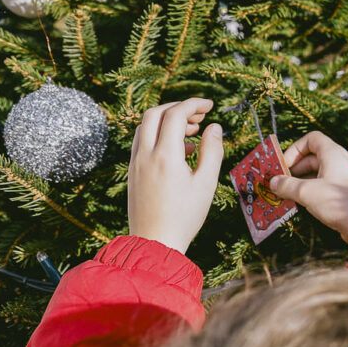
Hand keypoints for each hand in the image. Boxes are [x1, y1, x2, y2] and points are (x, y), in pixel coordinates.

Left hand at [128, 99, 223, 254]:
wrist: (154, 242)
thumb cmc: (184, 217)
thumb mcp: (206, 183)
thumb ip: (212, 151)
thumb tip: (214, 127)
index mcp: (165, 156)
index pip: (176, 114)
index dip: (194, 104)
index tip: (210, 106)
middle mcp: (145, 155)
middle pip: (156, 112)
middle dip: (179, 108)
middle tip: (200, 116)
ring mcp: (135, 163)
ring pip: (146, 126)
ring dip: (167, 120)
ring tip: (190, 133)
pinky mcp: (132, 172)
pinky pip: (142, 142)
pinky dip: (159, 135)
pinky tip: (178, 151)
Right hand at [269, 131, 347, 247]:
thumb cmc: (340, 204)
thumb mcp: (307, 193)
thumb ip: (287, 186)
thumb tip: (274, 182)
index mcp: (335, 154)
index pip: (312, 139)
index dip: (295, 149)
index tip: (284, 165)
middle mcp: (344, 161)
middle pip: (315, 156)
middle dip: (296, 169)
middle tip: (282, 183)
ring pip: (322, 172)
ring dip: (305, 181)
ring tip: (291, 195)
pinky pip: (331, 184)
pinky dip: (317, 189)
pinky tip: (308, 203)